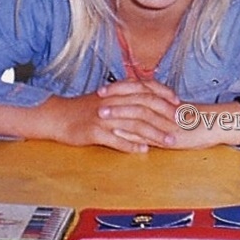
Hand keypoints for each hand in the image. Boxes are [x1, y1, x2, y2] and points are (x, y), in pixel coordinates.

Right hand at [45, 80, 182, 152]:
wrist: (58, 116)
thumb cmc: (86, 107)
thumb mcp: (109, 97)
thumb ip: (129, 96)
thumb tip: (153, 101)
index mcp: (118, 90)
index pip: (148, 89)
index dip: (165, 96)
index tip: (180, 104)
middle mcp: (114, 101)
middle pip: (145, 107)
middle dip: (165, 117)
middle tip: (181, 126)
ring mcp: (104, 116)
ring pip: (134, 124)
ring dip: (154, 134)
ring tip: (168, 142)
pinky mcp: (94, 131)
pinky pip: (116, 139)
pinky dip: (131, 145)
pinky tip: (143, 150)